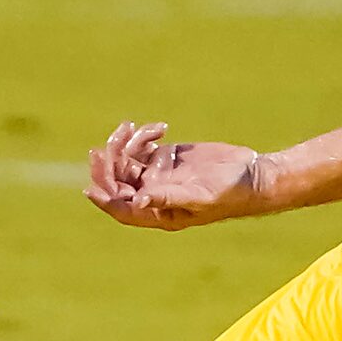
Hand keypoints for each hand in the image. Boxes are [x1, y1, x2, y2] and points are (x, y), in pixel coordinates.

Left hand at [84, 122, 270, 231]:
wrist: (252, 174)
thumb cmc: (230, 194)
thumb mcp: (200, 197)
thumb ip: (169, 197)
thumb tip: (140, 198)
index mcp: (157, 213)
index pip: (122, 208)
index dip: (104, 199)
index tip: (90, 187)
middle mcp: (152, 195)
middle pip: (118, 181)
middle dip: (110, 162)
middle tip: (110, 142)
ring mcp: (158, 174)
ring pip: (127, 160)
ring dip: (126, 143)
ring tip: (134, 127)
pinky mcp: (166, 156)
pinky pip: (142, 146)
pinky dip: (144, 135)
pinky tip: (160, 127)